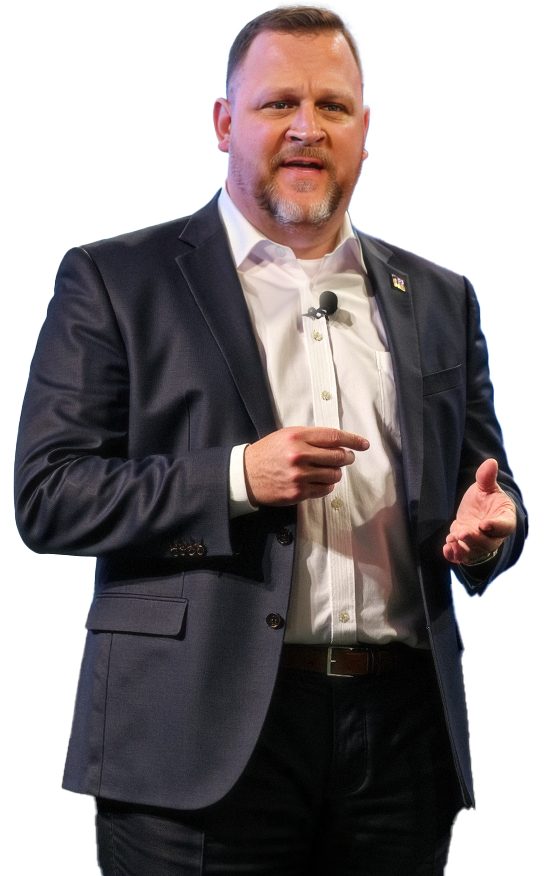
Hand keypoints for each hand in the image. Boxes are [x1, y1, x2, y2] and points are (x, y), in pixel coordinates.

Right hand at [244, 427, 368, 506]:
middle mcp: (299, 455)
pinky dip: (327, 485)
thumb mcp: (287, 435)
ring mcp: (299, 476)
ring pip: (334, 475)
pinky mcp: (298, 492)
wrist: (246, 475)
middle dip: (347, 457)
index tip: (364, 444)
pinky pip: (325, 489)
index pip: (334, 437)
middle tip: (347, 458)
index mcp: (297, 437)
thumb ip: (311, 437)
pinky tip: (319, 481)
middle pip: (338, 456)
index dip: (353, 440)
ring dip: (336, 472)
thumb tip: (339, 442)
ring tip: (328, 470)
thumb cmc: (269, 452)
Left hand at [443, 459, 515, 564]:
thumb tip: (491, 462)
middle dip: (474, 540)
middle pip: (488, 543)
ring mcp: (479, 544)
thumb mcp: (486, 486)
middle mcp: (494, 536)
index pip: (504, 526)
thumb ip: (487, 477)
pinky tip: (446, 549)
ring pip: (474, 552)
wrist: (476, 510)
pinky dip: (454, 555)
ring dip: (463, 549)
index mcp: (504, 518)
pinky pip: (462, 556)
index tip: (484, 524)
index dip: (496, 527)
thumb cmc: (486, 498)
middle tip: (462, 533)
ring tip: (451, 539)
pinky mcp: (466, 548)